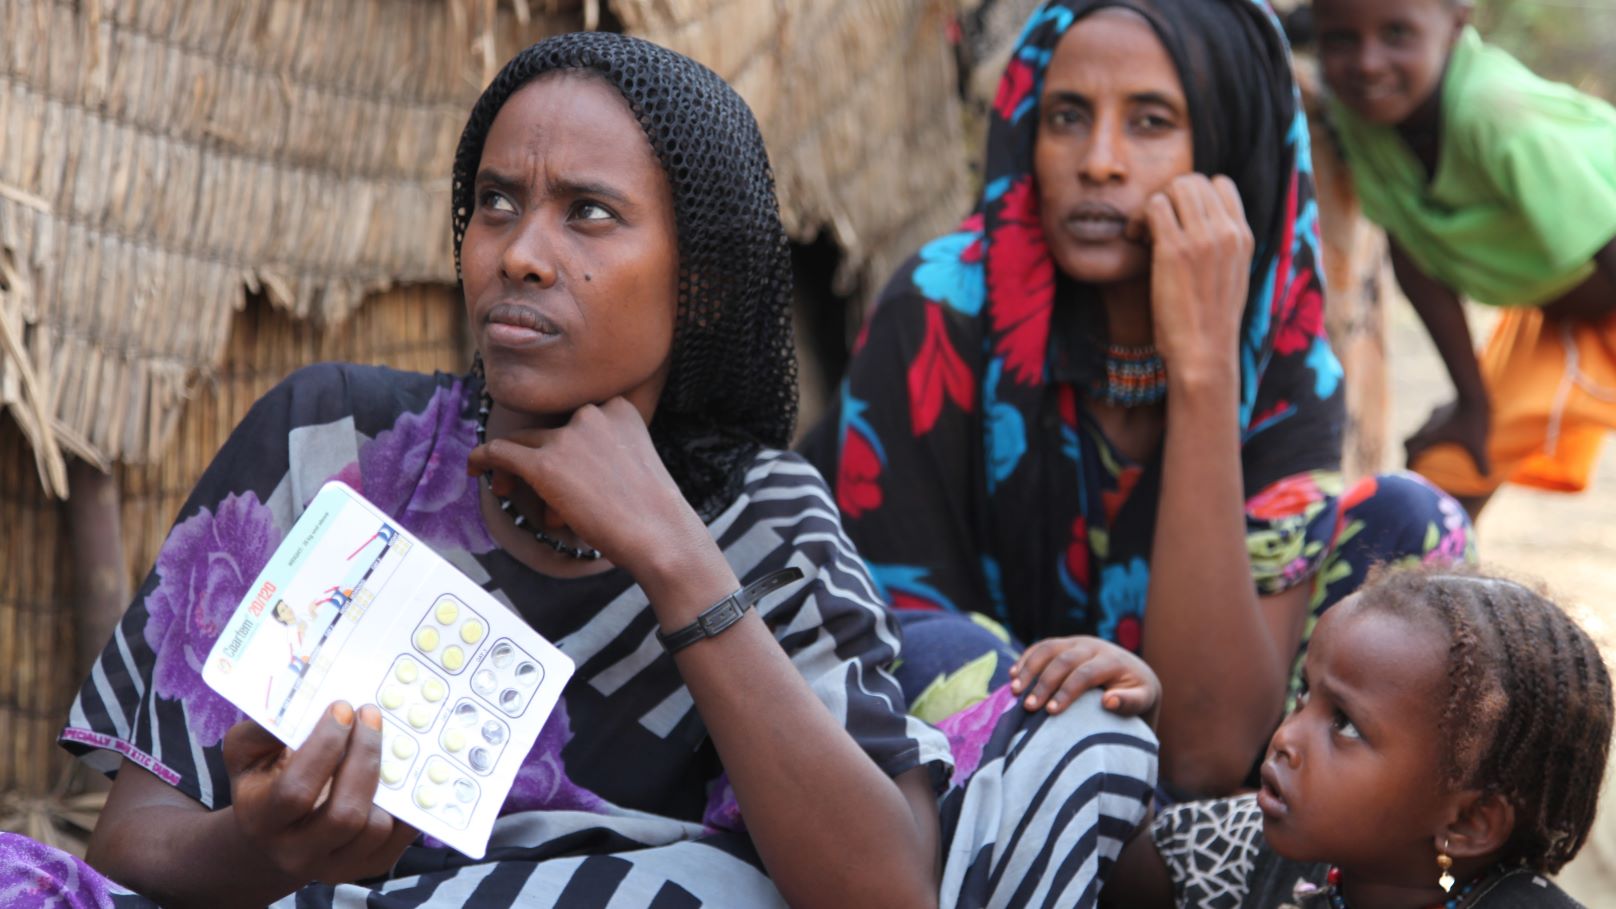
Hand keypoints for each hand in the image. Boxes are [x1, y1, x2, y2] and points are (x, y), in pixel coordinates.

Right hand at [223, 703, 417, 885]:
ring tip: (389, 741)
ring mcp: (334, 866)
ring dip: (388, 779)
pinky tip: (404, 771)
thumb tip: (297, 700)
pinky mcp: (366, 867)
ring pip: (375, 828)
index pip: (296, 792)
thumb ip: (263, 729)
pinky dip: (409, 804)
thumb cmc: (263, 782)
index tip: (343, 709)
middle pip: (343, 814)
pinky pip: (400, 838)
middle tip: (371, 715)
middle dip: (364, 757)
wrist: (271, 837)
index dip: (324, 748)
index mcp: (262, 821)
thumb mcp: (247, 754)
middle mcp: (296, 852)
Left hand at [466, 397, 710, 580]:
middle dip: (536, 455)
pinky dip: (483, 458)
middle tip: (526, 481)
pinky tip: (474, 467)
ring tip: (510, 489)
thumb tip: (564, 471)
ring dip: (516, 468)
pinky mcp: (544, 464)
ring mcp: (566, 438)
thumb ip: (604, 451)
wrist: (659, 533)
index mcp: (618, 408)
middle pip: (548, 429)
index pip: (576, 419)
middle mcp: (590, 414)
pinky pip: (500, 452)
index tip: (560, 462)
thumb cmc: (652, 510)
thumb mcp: (636, 461)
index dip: (563, 442)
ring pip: (523, 443)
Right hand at [1008, 636, 1161, 725]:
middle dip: (1044, 683)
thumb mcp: (1143, 699)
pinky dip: (1026, 659)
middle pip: (1063, 661)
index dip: (1067, 692)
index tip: (1051, 712)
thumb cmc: (1136, 692)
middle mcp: (1092, 646)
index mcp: (1112, 660)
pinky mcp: (1065, 643)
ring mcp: (1076, 642)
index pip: (1085, 673)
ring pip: (1048, 648)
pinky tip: (1013, 675)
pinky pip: (1041, 646)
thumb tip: (1108, 701)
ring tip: (1014, 690)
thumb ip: (1130, 701)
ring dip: (1029, 668)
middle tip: (1028, 706)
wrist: (1134, 672)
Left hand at [1139, 174, 1252, 384]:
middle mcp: (1226, 232)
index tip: (1179, 220)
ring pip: (1173, 188)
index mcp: (1243, 236)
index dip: (1194, 196)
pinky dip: (1139, 219)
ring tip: (1145, 234)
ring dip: (1153, 205)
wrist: (1204, 353)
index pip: (1221, 184)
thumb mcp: (1231, 276)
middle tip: (1155, 226)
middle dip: (1169, 197)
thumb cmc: (1209, 321)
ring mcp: (1201, 239)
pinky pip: (1154, 207)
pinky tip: (1136, 241)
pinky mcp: (1174, 251)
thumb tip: (1196, 223)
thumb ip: (1221, 246)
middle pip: (1193, 181)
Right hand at [1405, 398, 1491, 476]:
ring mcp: (1432, 416)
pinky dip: (1432, 427)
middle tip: (1415, 459)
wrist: (1474, 394)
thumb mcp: (1478, 444)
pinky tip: (1444, 429)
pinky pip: (1430, 419)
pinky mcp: (1440, 408)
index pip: (1409, 451)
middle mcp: (1426, 427)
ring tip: (1430, 446)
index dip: (1407, 462)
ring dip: (1421, 439)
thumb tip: (1487, 478)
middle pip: (1407, 441)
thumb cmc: (1474, 421)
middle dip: (1409, 451)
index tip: (1409, 471)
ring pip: (1419, 430)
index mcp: (1429, 437)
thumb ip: (1481, 462)